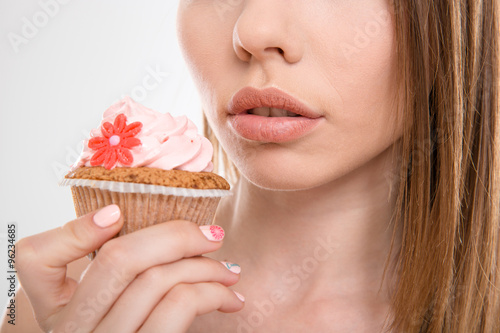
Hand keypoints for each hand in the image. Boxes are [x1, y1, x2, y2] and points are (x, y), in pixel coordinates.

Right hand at [16, 204, 243, 332]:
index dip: (76, 228)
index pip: (34, 258)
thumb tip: (164, 224)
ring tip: (230, 271)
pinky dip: (213, 292)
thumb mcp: (110, 300)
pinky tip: (229, 298)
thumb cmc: (134, 325)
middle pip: (118, 259)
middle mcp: (73, 327)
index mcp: (56, 305)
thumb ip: (120, 266)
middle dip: (177, 236)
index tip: (117, 212)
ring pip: (157, 280)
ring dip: (206, 267)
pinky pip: (179, 306)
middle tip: (213, 235)